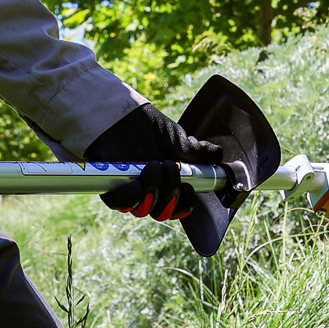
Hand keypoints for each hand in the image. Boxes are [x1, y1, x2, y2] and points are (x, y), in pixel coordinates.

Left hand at [82, 103, 224, 221]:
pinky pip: (121, 204)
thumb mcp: (178, 139)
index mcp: (167, 185)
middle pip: (162, 213)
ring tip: (154, 165)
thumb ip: (197, 152)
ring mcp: (130, 191)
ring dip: (154, 190)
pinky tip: (138, 182)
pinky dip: (132, 196)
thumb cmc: (149, 127)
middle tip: (170, 166)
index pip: (177, 209)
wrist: (123, 115)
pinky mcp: (111, 188)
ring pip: (144, 209)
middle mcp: (149, 192)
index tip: (189, 188)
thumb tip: (218, 156)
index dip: (184, 205)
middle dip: (171, 193)